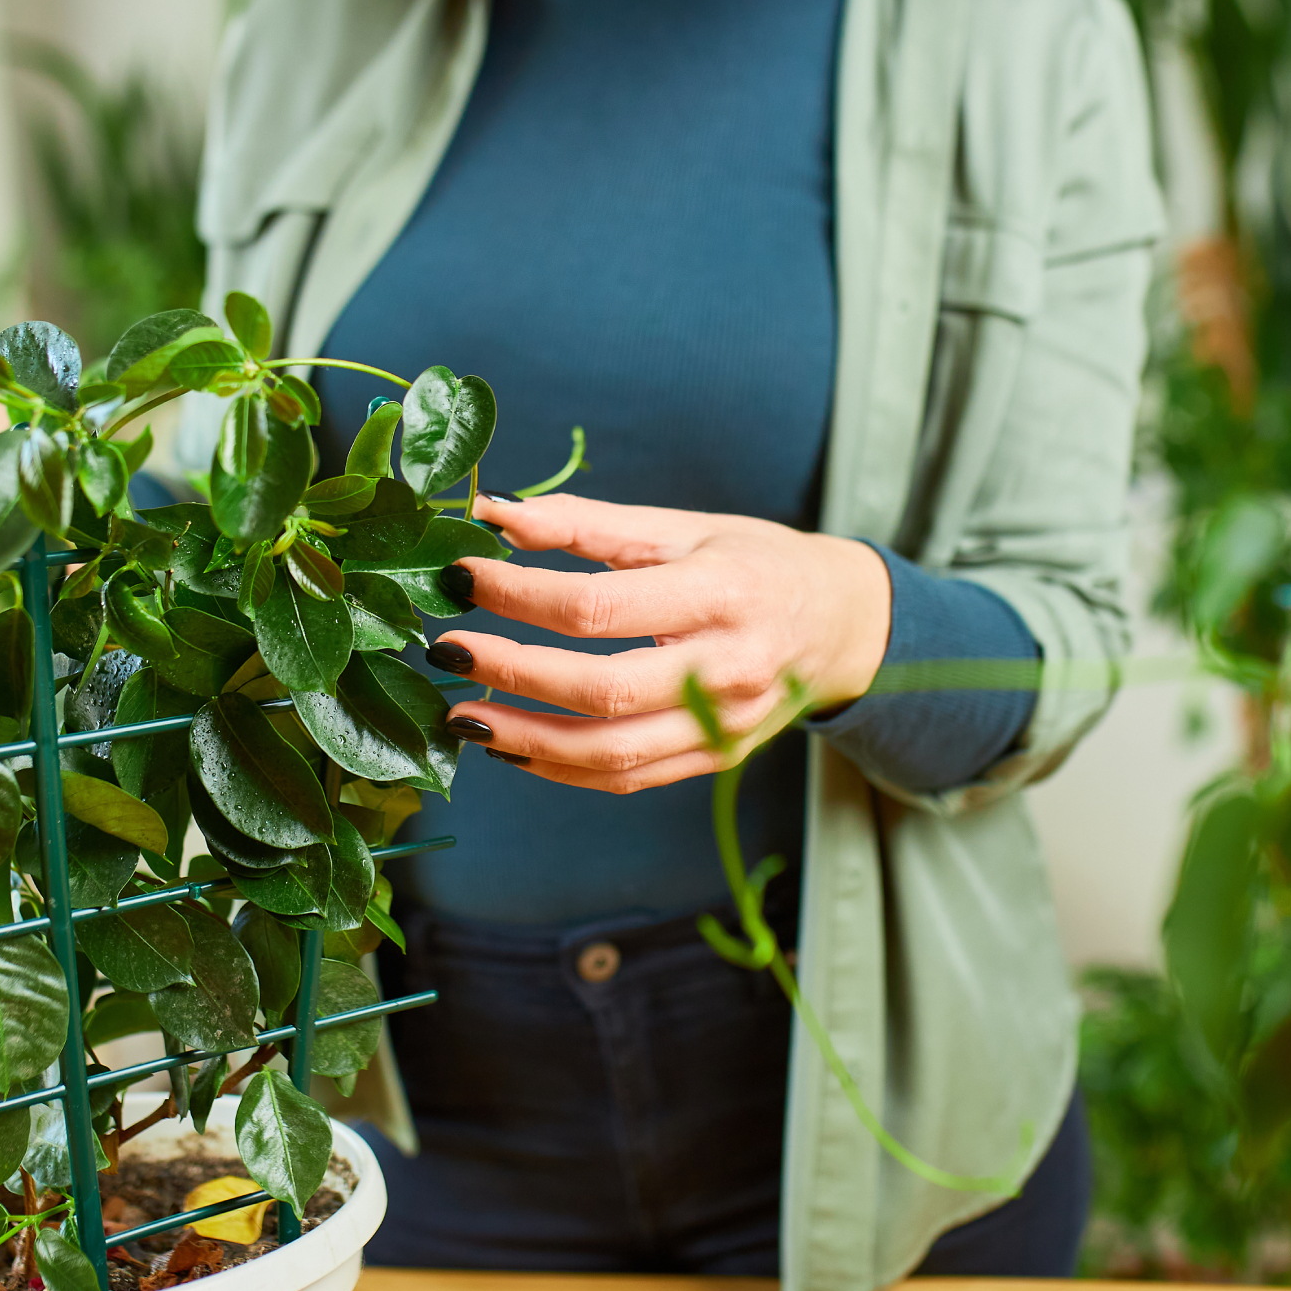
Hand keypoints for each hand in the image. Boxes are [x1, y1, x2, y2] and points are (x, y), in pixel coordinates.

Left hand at [427, 493, 892, 792]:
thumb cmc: (755, 563)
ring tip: (461, 713)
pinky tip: (510, 745)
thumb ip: (586, 524)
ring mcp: (726, 726)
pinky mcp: (717, 761)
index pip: (599, 605)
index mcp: (723, 594)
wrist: (844, 625)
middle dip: (510, 672)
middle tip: (446, 649)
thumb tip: (492, 511)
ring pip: (610, 753)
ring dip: (523, 738)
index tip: (462, 575)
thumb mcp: (682, 527)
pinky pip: (626, 779)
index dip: (519, 593)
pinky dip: (559, 768)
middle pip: (601, 688)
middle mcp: (730, 669)